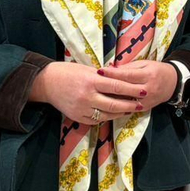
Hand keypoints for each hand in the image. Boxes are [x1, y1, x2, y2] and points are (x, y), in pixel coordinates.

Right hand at [29, 60, 146, 124]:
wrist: (46, 82)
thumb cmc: (68, 72)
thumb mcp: (87, 70)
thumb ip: (103, 77)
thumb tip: (121, 80)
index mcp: (91, 81)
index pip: (117, 86)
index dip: (132, 90)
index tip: (143, 91)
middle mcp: (88, 96)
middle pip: (115, 104)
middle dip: (130, 105)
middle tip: (140, 104)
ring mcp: (82, 109)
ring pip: (107, 114)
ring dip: (120, 113)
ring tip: (129, 110)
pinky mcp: (77, 117)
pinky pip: (96, 120)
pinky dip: (107, 117)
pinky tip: (114, 114)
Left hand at [101, 60, 177, 113]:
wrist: (172, 83)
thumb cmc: (156, 70)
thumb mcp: (144, 64)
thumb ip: (129, 67)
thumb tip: (111, 68)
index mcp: (148, 75)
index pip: (127, 75)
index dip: (113, 73)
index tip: (100, 71)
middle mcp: (148, 89)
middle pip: (125, 88)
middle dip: (109, 85)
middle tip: (94, 82)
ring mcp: (146, 101)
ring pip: (126, 100)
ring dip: (111, 97)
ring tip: (97, 93)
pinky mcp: (145, 108)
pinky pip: (129, 107)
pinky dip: (118, 105)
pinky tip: (107, 103)